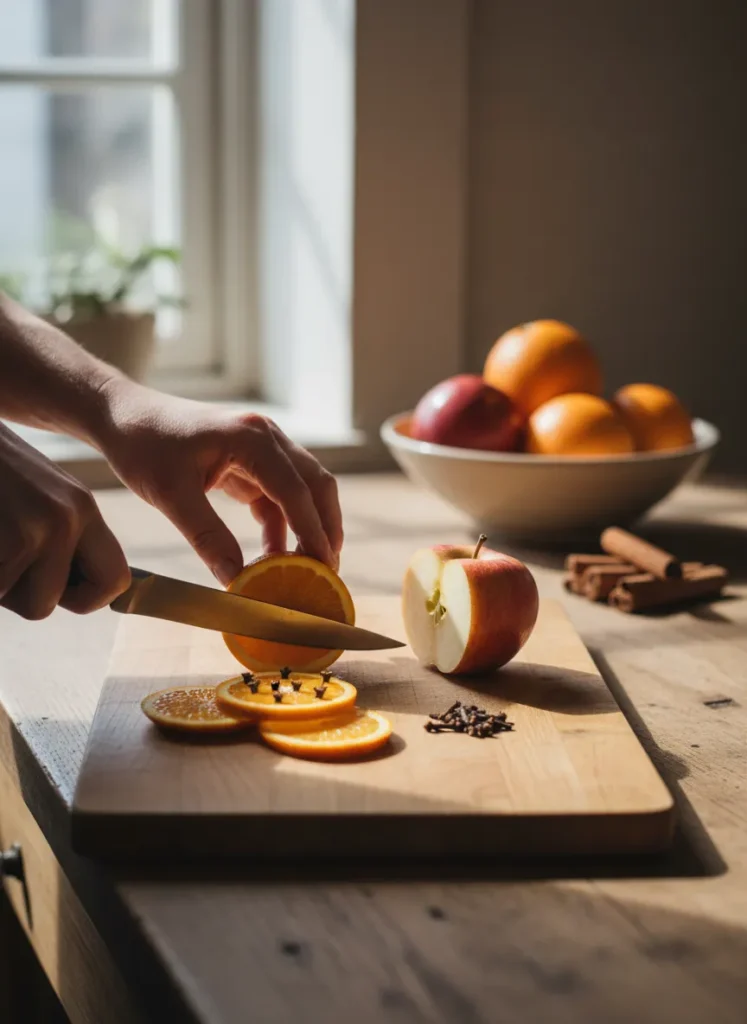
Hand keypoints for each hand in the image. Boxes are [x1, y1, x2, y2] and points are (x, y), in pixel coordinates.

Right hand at [0, 424, 130, 618]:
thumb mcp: (34, 498)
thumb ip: (58, 538)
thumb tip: (77, 591)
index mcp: (82, 507)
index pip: (116, 579)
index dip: (85, 598)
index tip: (57, 590)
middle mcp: (72, 516)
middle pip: (78, 601)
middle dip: (37, 598)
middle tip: (8, 562)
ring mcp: (43, 527)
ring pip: (34, 606)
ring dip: (3, 587)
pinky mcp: (16, 539)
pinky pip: (2, 593)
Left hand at [98, 383, 342, 584]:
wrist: (123, 416)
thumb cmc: (143, 446)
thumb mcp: (170, 495)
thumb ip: (206, 537)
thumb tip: (236, 579)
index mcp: (251, 437)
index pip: (295, 490)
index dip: (312, 531)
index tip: (322, 568)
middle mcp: (266, 436)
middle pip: (315, 484)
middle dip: (325, 528)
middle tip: (327, 572)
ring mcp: (262, 446)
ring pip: (303, 489)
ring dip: (308, 526)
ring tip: (306, 569)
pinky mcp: (251, 460)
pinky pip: (278, 495)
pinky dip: (281, 525)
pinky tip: (274, 555)